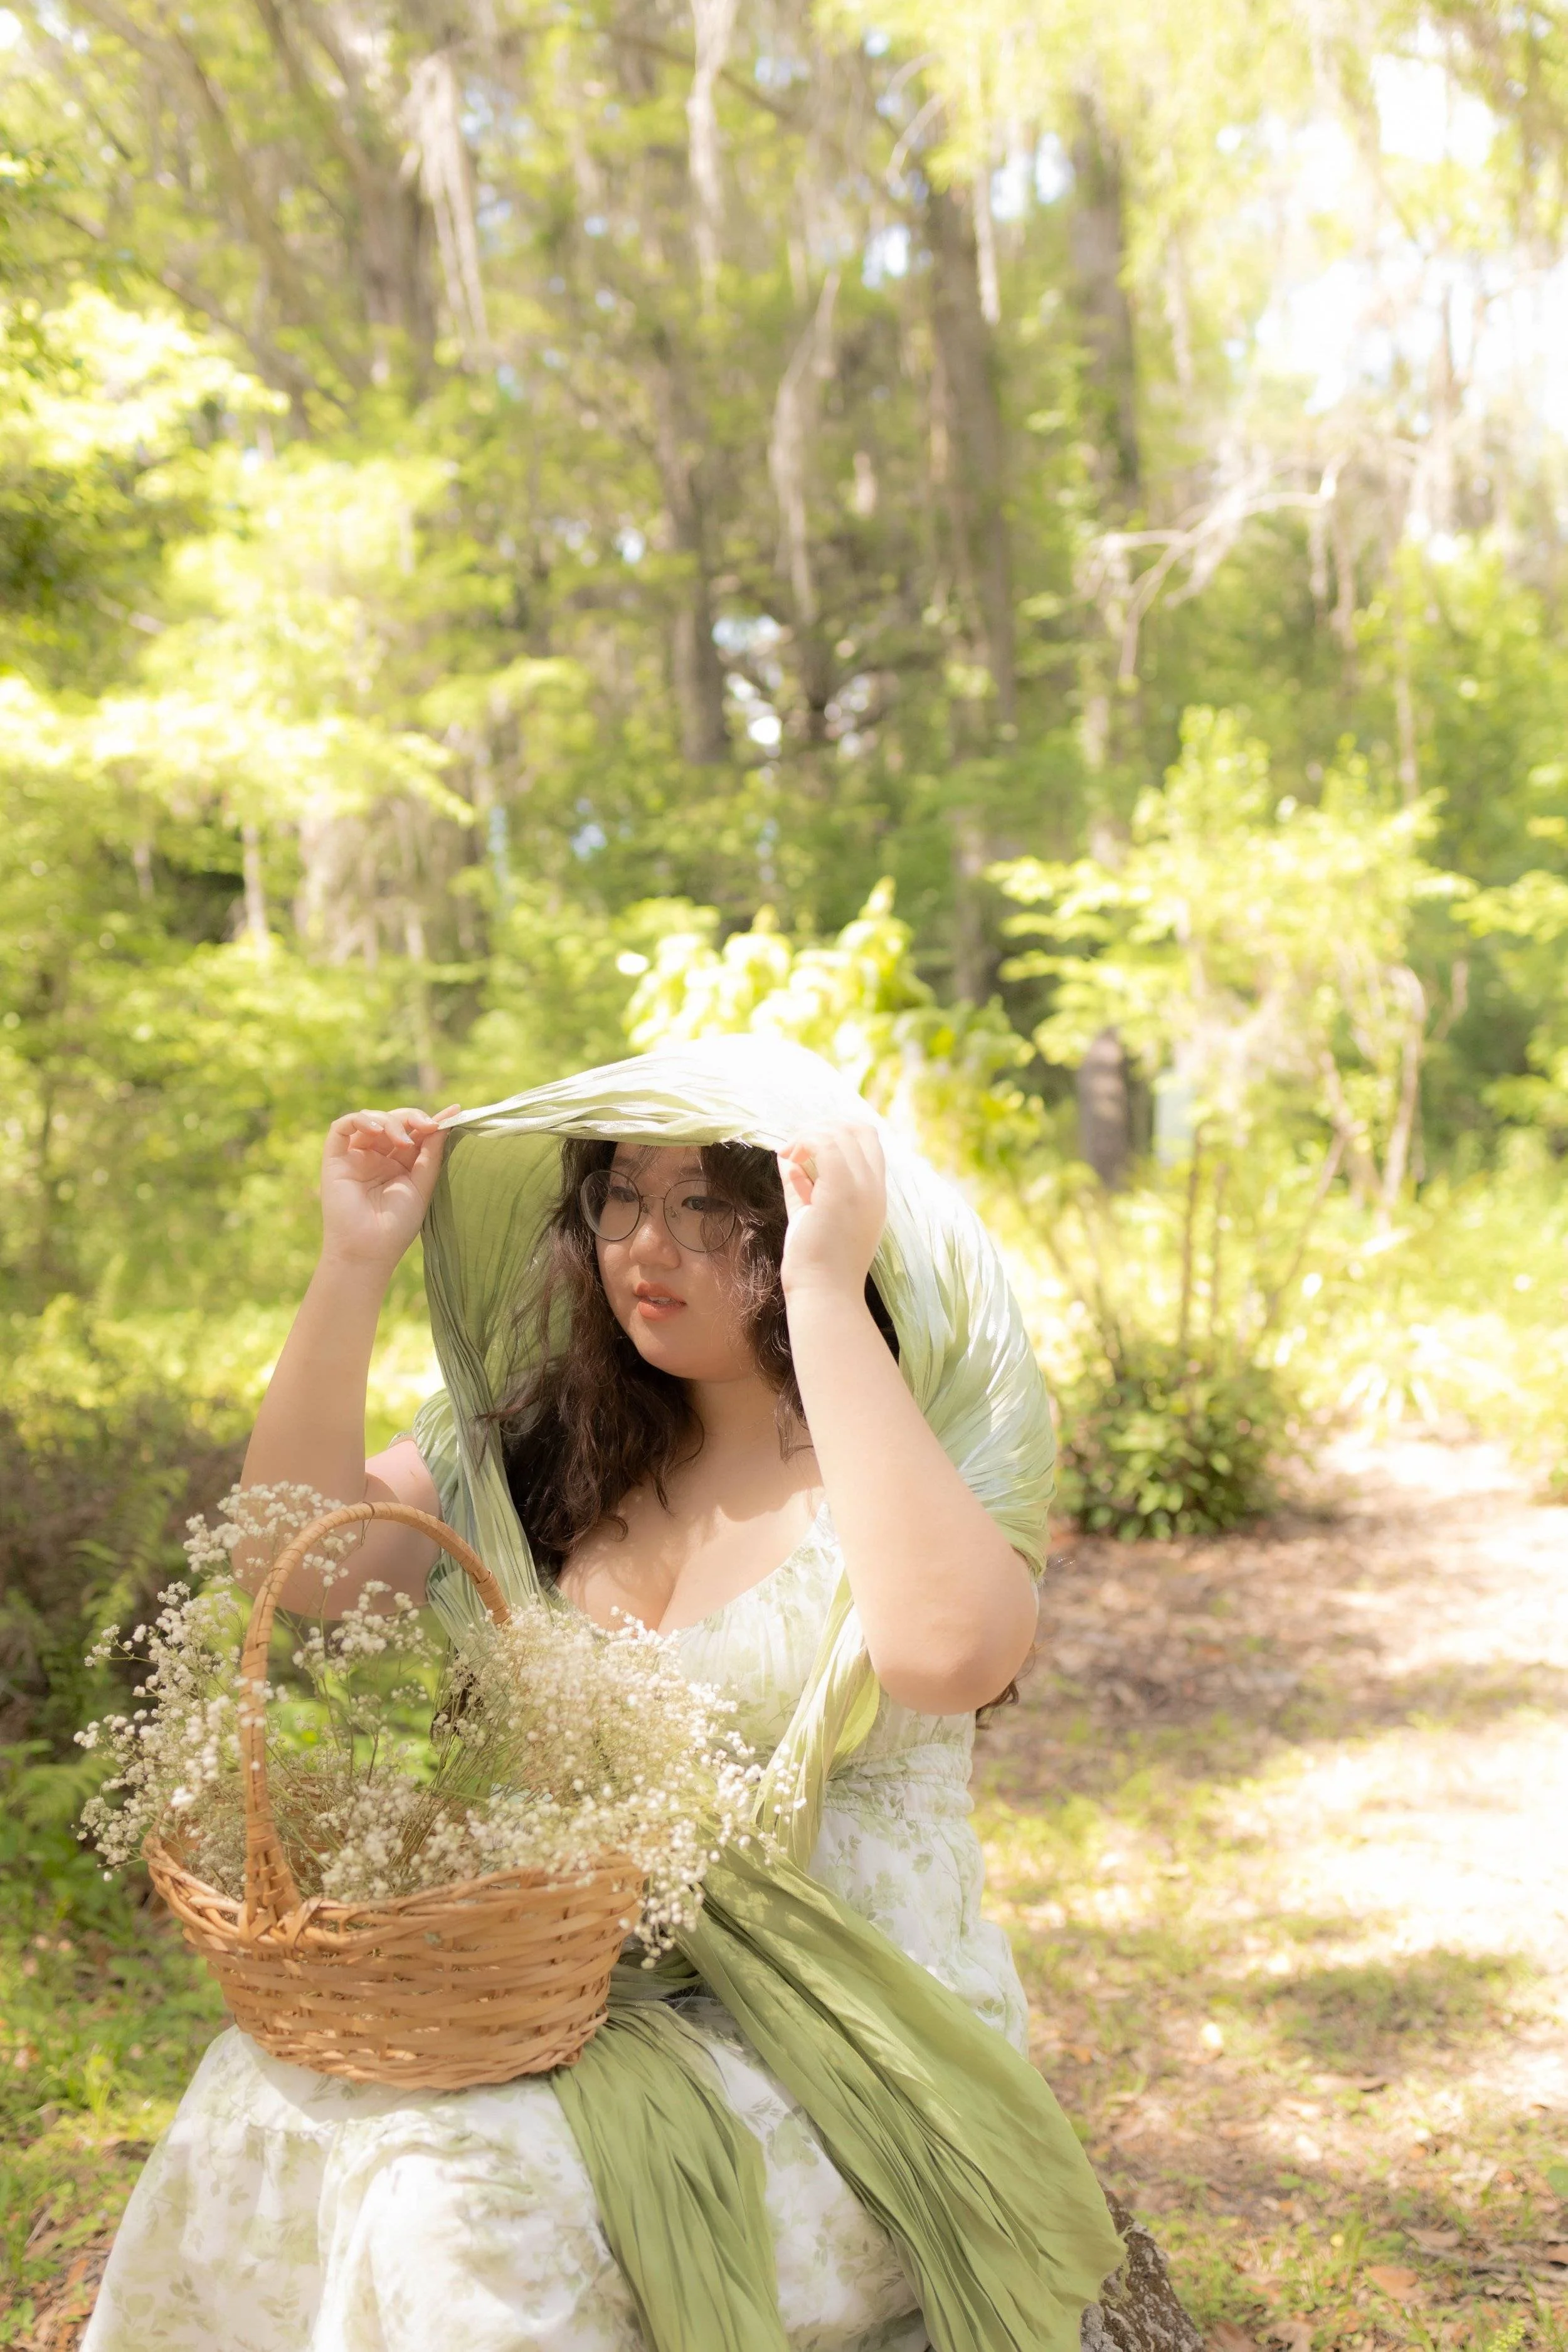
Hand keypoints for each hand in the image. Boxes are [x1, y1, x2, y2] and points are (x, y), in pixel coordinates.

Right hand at [320, 1104, 459, 1270]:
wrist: (369, 1250)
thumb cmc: (397, 1225)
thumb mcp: (422, 1184)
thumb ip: (431, 1152)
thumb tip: (449, 1119)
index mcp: (400, 1164)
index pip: (414, 1132)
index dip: (431, 1121)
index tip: (453, 1113)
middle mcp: (378, 1156)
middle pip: (394, 1121)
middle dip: (412, 1118)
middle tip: (428, 1126)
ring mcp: (356, 1156)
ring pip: (371, 1119)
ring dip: (390, 1122)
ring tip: (403, 1141)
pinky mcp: (335, 1158)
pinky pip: (342, 1127)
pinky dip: (359, 1119)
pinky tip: (376, 1129)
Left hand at [776, 1122, 885, 1301]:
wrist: (823, 1294)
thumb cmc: (815, 1263)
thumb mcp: (808, 1213)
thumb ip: (800, 1184)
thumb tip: (785, 1157)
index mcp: (874, 1195)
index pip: (869, 1141)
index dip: (838, 1130)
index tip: (807, 1143)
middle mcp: (874, 1188)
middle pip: (860, 1129)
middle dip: (823, 1126)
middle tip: (795, 1145)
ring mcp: (861, 1189)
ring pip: (841, 1133)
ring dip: (808, 1135)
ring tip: (788, 1155)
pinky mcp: (841, 1191)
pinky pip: (826, 1145)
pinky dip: (803, 1142)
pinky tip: (788, 1158)